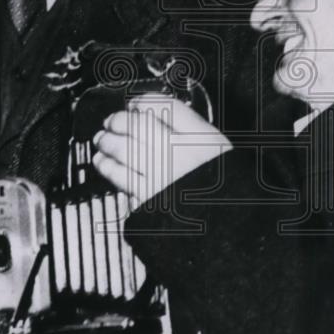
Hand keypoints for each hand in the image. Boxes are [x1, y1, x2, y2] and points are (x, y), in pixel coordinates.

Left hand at [92, 93, 231, 208]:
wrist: (230, 231)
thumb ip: (198, 139)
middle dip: (119, 120)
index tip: (136, 104)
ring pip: (124, 149)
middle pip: (139, 125)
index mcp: (203, 139)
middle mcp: (180, 153)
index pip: (166, 107)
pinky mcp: (148, 199)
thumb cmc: (230, 196)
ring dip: (108, 142)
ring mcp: (161, 176)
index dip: (144, 102)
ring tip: (102, 140)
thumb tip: (171, 125)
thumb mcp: (224, 157)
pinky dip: (108, 167)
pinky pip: (120, 177)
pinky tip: (103, 163)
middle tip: (111, 121)